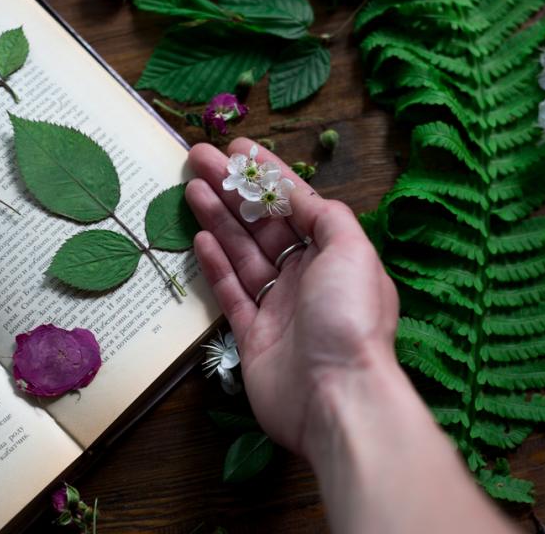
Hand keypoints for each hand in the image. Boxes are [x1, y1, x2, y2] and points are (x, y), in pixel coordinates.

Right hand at [185, 138, 399, 456]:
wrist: (336, 396)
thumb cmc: (349, 317)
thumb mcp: (352, 250)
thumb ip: (327, 216)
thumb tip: (301, 197)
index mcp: (335, 256)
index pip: (296, 205)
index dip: (267, 175)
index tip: (238, 148)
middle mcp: (308, 278)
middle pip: (264, 226)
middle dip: (233, 190)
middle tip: (199, 160)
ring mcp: (279, 308)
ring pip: (244, 254)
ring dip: (219, 220)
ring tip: (192, 188)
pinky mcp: (254, 337)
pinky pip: (232, 293)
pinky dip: (217, 266)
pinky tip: (201, 237)